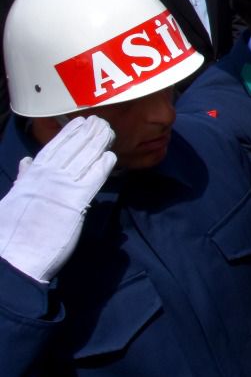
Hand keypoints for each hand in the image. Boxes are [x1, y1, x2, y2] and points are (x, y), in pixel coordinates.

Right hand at [0, 117, 115, 283]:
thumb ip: (24, 178)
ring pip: (86, 157)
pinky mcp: (77, 201)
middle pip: (74, 148)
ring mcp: (63, 185)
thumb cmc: (12, 229)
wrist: (14, 254)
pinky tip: (111, 156)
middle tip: (102, 122)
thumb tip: (26, 162)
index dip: (70, 133)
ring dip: (99, 143)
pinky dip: (103, 166)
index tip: (81, 122)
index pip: (54, 146)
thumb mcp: (15, 196)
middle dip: (89, 133)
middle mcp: (48, 174)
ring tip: (109, 131)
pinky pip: (94, 178)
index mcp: (32, 174)